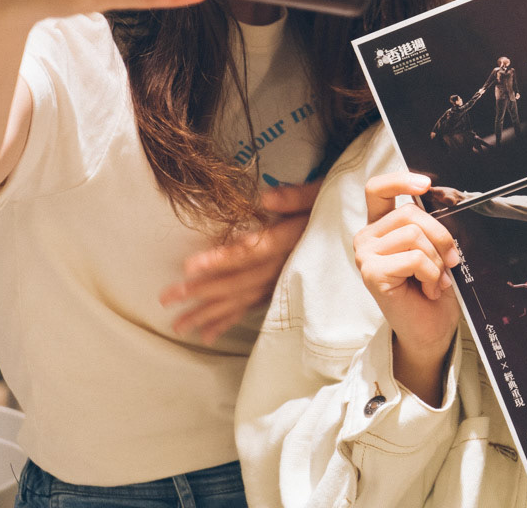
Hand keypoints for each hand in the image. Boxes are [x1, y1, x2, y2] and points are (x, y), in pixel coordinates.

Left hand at [160, 181, 321, 343]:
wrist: (359, 226)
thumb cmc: (336, 203)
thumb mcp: (322, 193)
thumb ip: (297, 196)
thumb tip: (267, 199)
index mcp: (291, 239)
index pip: (252, 252)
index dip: (221, 260)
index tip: (189, 267)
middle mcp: (286, 264)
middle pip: (240, 281)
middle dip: (203, 292)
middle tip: (167, 299)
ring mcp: (284, 279)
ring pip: (244, 299)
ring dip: (211, 313)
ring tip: (180, 325)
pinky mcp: (283, 287)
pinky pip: (255, 307)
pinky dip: (232, 320)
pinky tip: (209, 333)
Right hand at [357, 171, 462, 404]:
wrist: (430, 329)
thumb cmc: (432, 289)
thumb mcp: (433, 248)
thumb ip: (428, 226)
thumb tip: (440, 202)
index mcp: (381, 226)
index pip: (378, 189)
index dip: (400, 181)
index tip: (426, 184)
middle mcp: (367, 237)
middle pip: (410, 213)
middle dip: (441, 236)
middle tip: (450, 261)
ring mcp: (365, 255)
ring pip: (414, 235)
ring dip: (437, 260)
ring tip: (436, 279)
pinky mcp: (371, 273)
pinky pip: (414, 258)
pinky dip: (431, 274)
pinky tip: (429, 289)